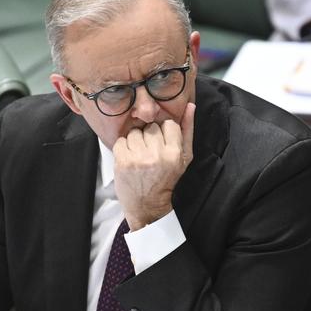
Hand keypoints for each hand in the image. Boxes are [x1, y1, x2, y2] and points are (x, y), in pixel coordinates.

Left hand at [113, 103, 194, 230]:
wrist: (147, 204)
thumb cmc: (167, 179)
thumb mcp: (184, 158)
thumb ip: (187, 131)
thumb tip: (190, 106)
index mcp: (174, 153)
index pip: (168, 123)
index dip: (163, 132)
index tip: (162, 144)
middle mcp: (156, 154)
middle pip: (150, 126)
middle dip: (149, 136)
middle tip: (150, 152)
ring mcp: (138, 158)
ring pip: (134, 132)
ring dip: (135, 141)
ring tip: (139, 155)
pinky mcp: (122, 161)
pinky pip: (121, 140)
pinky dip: (123, 147)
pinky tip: (130, 158)